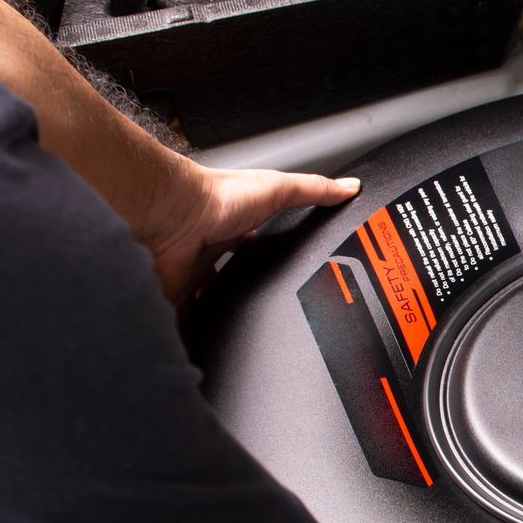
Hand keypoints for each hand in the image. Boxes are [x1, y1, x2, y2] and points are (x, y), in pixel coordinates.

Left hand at [141, 159, 362, 304]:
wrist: (174, 214)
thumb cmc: (217, 197)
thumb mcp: (278, 189)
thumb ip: (312, 190)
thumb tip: (348, 187)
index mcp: (235, 226)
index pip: (255, 244)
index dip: (268, 256)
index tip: (284, 269)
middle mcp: (211, 249)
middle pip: (232, 275)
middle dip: (244, 288)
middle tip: (261, 303)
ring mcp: (194, 272)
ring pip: (210, 298)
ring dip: (221, 308)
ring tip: (239, 323)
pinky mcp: (179, 293)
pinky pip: (186, 316)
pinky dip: (195, 326)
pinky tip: (208, 335)